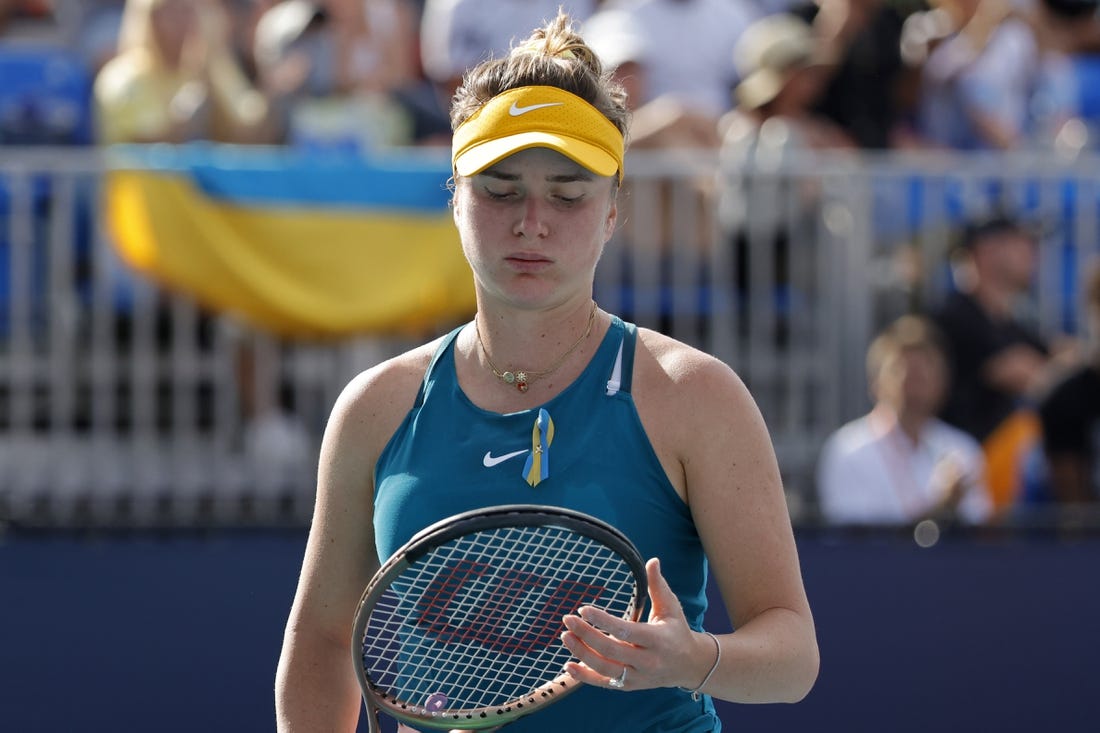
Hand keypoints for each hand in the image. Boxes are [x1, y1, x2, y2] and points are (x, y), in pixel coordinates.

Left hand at [560, 558, 713, 691]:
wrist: (689, 666)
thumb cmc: (677, 631)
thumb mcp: (671, 608)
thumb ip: (658, 585)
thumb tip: (652, 561)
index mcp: (658, 640)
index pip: (626, 631)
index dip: (603, 621)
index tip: (583, 609)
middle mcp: (648, 661)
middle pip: (612, 650)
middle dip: (587, 635)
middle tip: (568, 619)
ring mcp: (638, 676)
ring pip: (605, 668)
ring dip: (582, 653)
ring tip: (565, 636)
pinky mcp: (629, 686)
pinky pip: (604, 683)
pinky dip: (585, 676)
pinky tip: (568, 665)